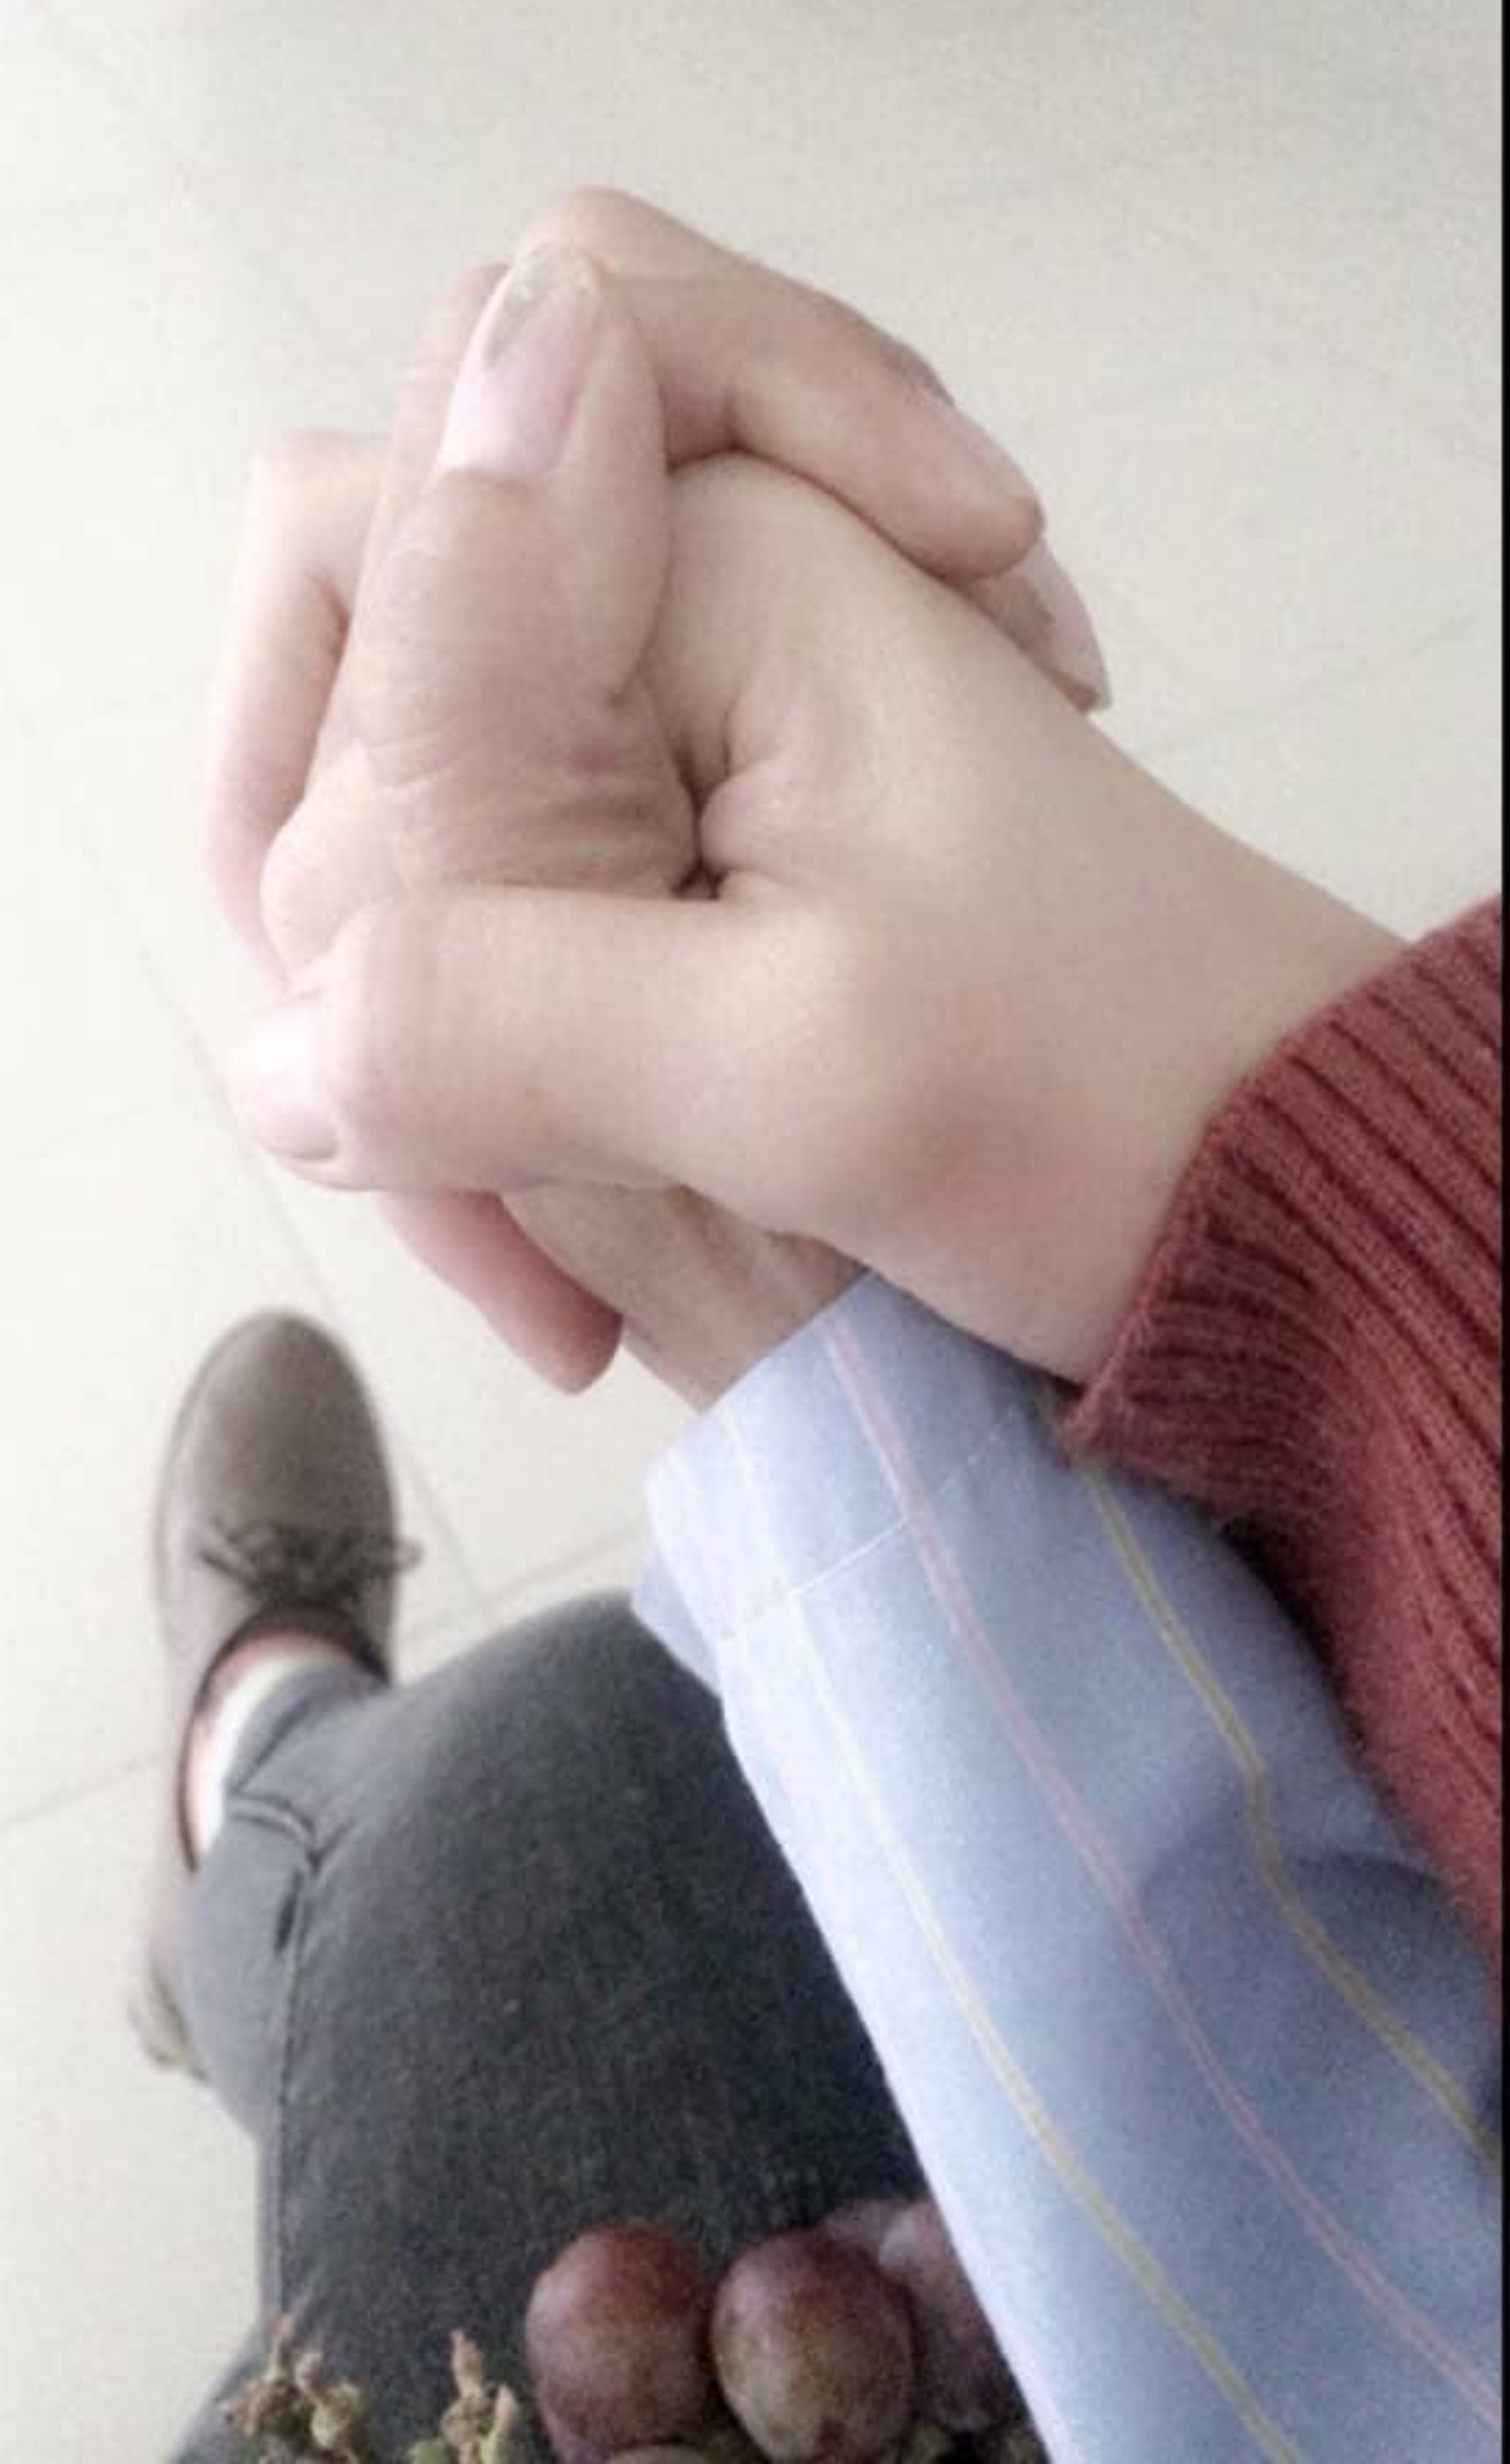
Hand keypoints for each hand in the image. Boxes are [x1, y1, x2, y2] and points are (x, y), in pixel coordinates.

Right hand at [231, 254, 1397, 1387]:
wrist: (1260, 1184)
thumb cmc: (1106, 1109)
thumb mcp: (801, 1071)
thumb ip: (505, 1007)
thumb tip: (270, 1053)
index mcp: (724, 562)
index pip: (368, 536)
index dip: (370, 760)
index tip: (532, 975)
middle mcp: (682, 602)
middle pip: (367, 699)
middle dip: (401, 947)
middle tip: (553, 1163)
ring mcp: (674, 728)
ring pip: (408, 835)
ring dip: (441, 1039)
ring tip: (579, 1236)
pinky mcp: (678, 853)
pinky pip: (483, 921)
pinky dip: (495, 1072)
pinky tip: (589, 1217)